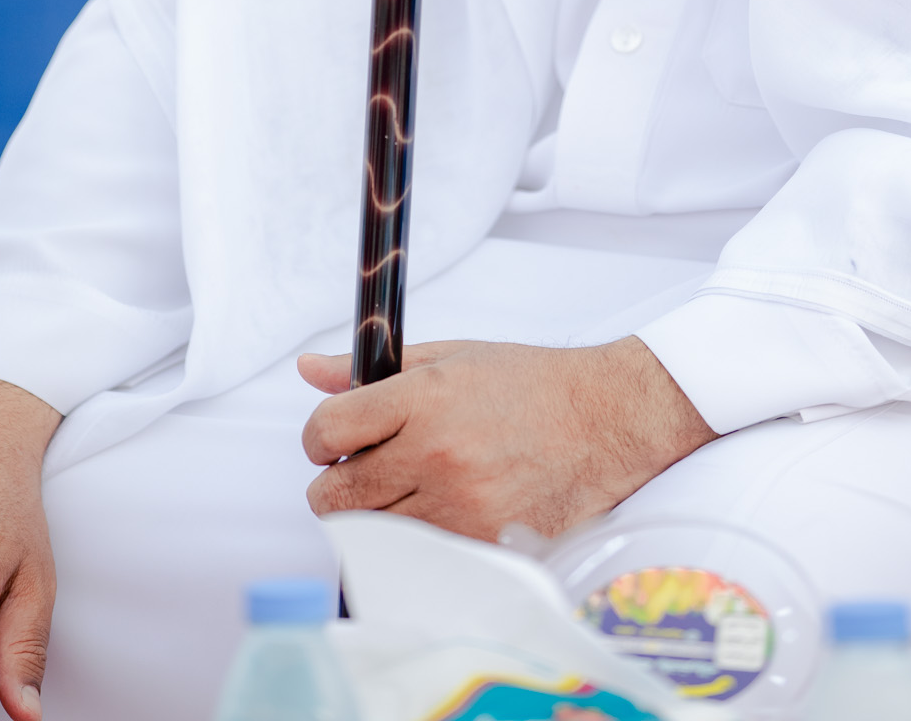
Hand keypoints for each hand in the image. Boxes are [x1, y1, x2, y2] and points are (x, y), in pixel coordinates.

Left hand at [299, 337, 712, 540]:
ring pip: (372, 532)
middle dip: (335, 485)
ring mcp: (459, 505)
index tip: (333, 440)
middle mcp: (435, 453)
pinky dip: (415, 539)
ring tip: (405, 488)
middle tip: (364, 470)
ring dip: (375, 515)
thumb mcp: (448, 356)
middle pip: (337, 495)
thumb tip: (308, 368)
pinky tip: (437, 510)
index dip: (319, 438)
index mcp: (423, 398)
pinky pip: (416, 555)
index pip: (327, 431)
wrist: (602, 420)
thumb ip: (371, 368)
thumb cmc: (525, 384)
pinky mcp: (481, 544)